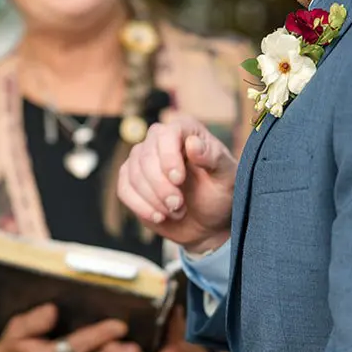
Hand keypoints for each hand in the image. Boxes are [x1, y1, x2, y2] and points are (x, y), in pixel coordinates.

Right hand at [117, 114, 235, 249]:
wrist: (207, 221)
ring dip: (154, 199)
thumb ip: (213, 158)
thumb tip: (192, 143)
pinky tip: (158, 216)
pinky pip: (124, 189)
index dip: (168, 156)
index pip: (167, 133)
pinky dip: (140, 206)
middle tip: (178, 205)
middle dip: (161, 186)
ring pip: (133, 174)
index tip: (178, 180)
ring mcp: (142, 159)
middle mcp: (159, 139)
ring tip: (176, 212)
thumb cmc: (219, 193)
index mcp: (185, 130)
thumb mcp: (226, 177)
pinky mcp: (130, 179)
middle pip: (146, 156)